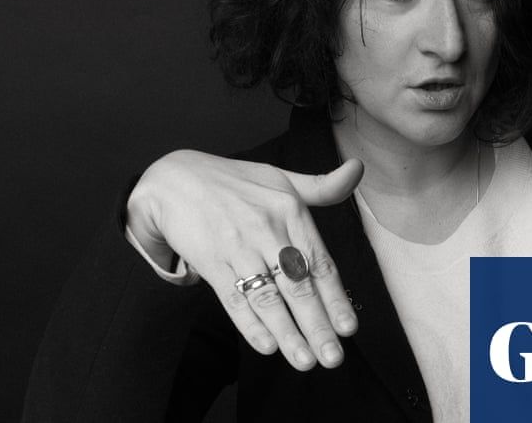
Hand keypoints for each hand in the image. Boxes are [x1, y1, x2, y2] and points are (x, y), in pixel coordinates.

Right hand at [126, 150, 363, 370]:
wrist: (173, 179)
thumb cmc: (234, 182)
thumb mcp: (280, 178)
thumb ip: (321, 186)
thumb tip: (358, 170)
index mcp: (290, 211)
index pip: (319, 263)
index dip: (336, 299)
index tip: (349, 329)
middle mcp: (267, 229)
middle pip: (298, 286)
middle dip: (317, 326)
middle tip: (333, 358)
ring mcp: (237, 246)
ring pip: (268, 297)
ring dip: (288, 333)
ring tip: (305, 361)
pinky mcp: (210, 259)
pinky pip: (233, 297)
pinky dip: (250, 323)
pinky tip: (266, 346)